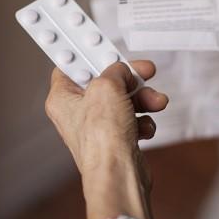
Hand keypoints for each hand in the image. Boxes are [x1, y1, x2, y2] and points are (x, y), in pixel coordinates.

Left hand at [45, 60, 167, 218]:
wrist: (120, 175)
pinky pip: (133, 120)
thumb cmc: (103, 138)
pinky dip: (143, 121)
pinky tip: (146, 128)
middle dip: (129, 78)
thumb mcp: (106, 87)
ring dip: (143, 98)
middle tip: (145, 70)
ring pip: (124, 101)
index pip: (71, 66)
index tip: (102, 42)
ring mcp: (98, 128)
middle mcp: (77, 113)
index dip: (88, 53)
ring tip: (156, 102)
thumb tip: (121, 69)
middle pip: (105, 82)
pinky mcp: (116, 140)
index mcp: (62, 99)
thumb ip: (114, 71)